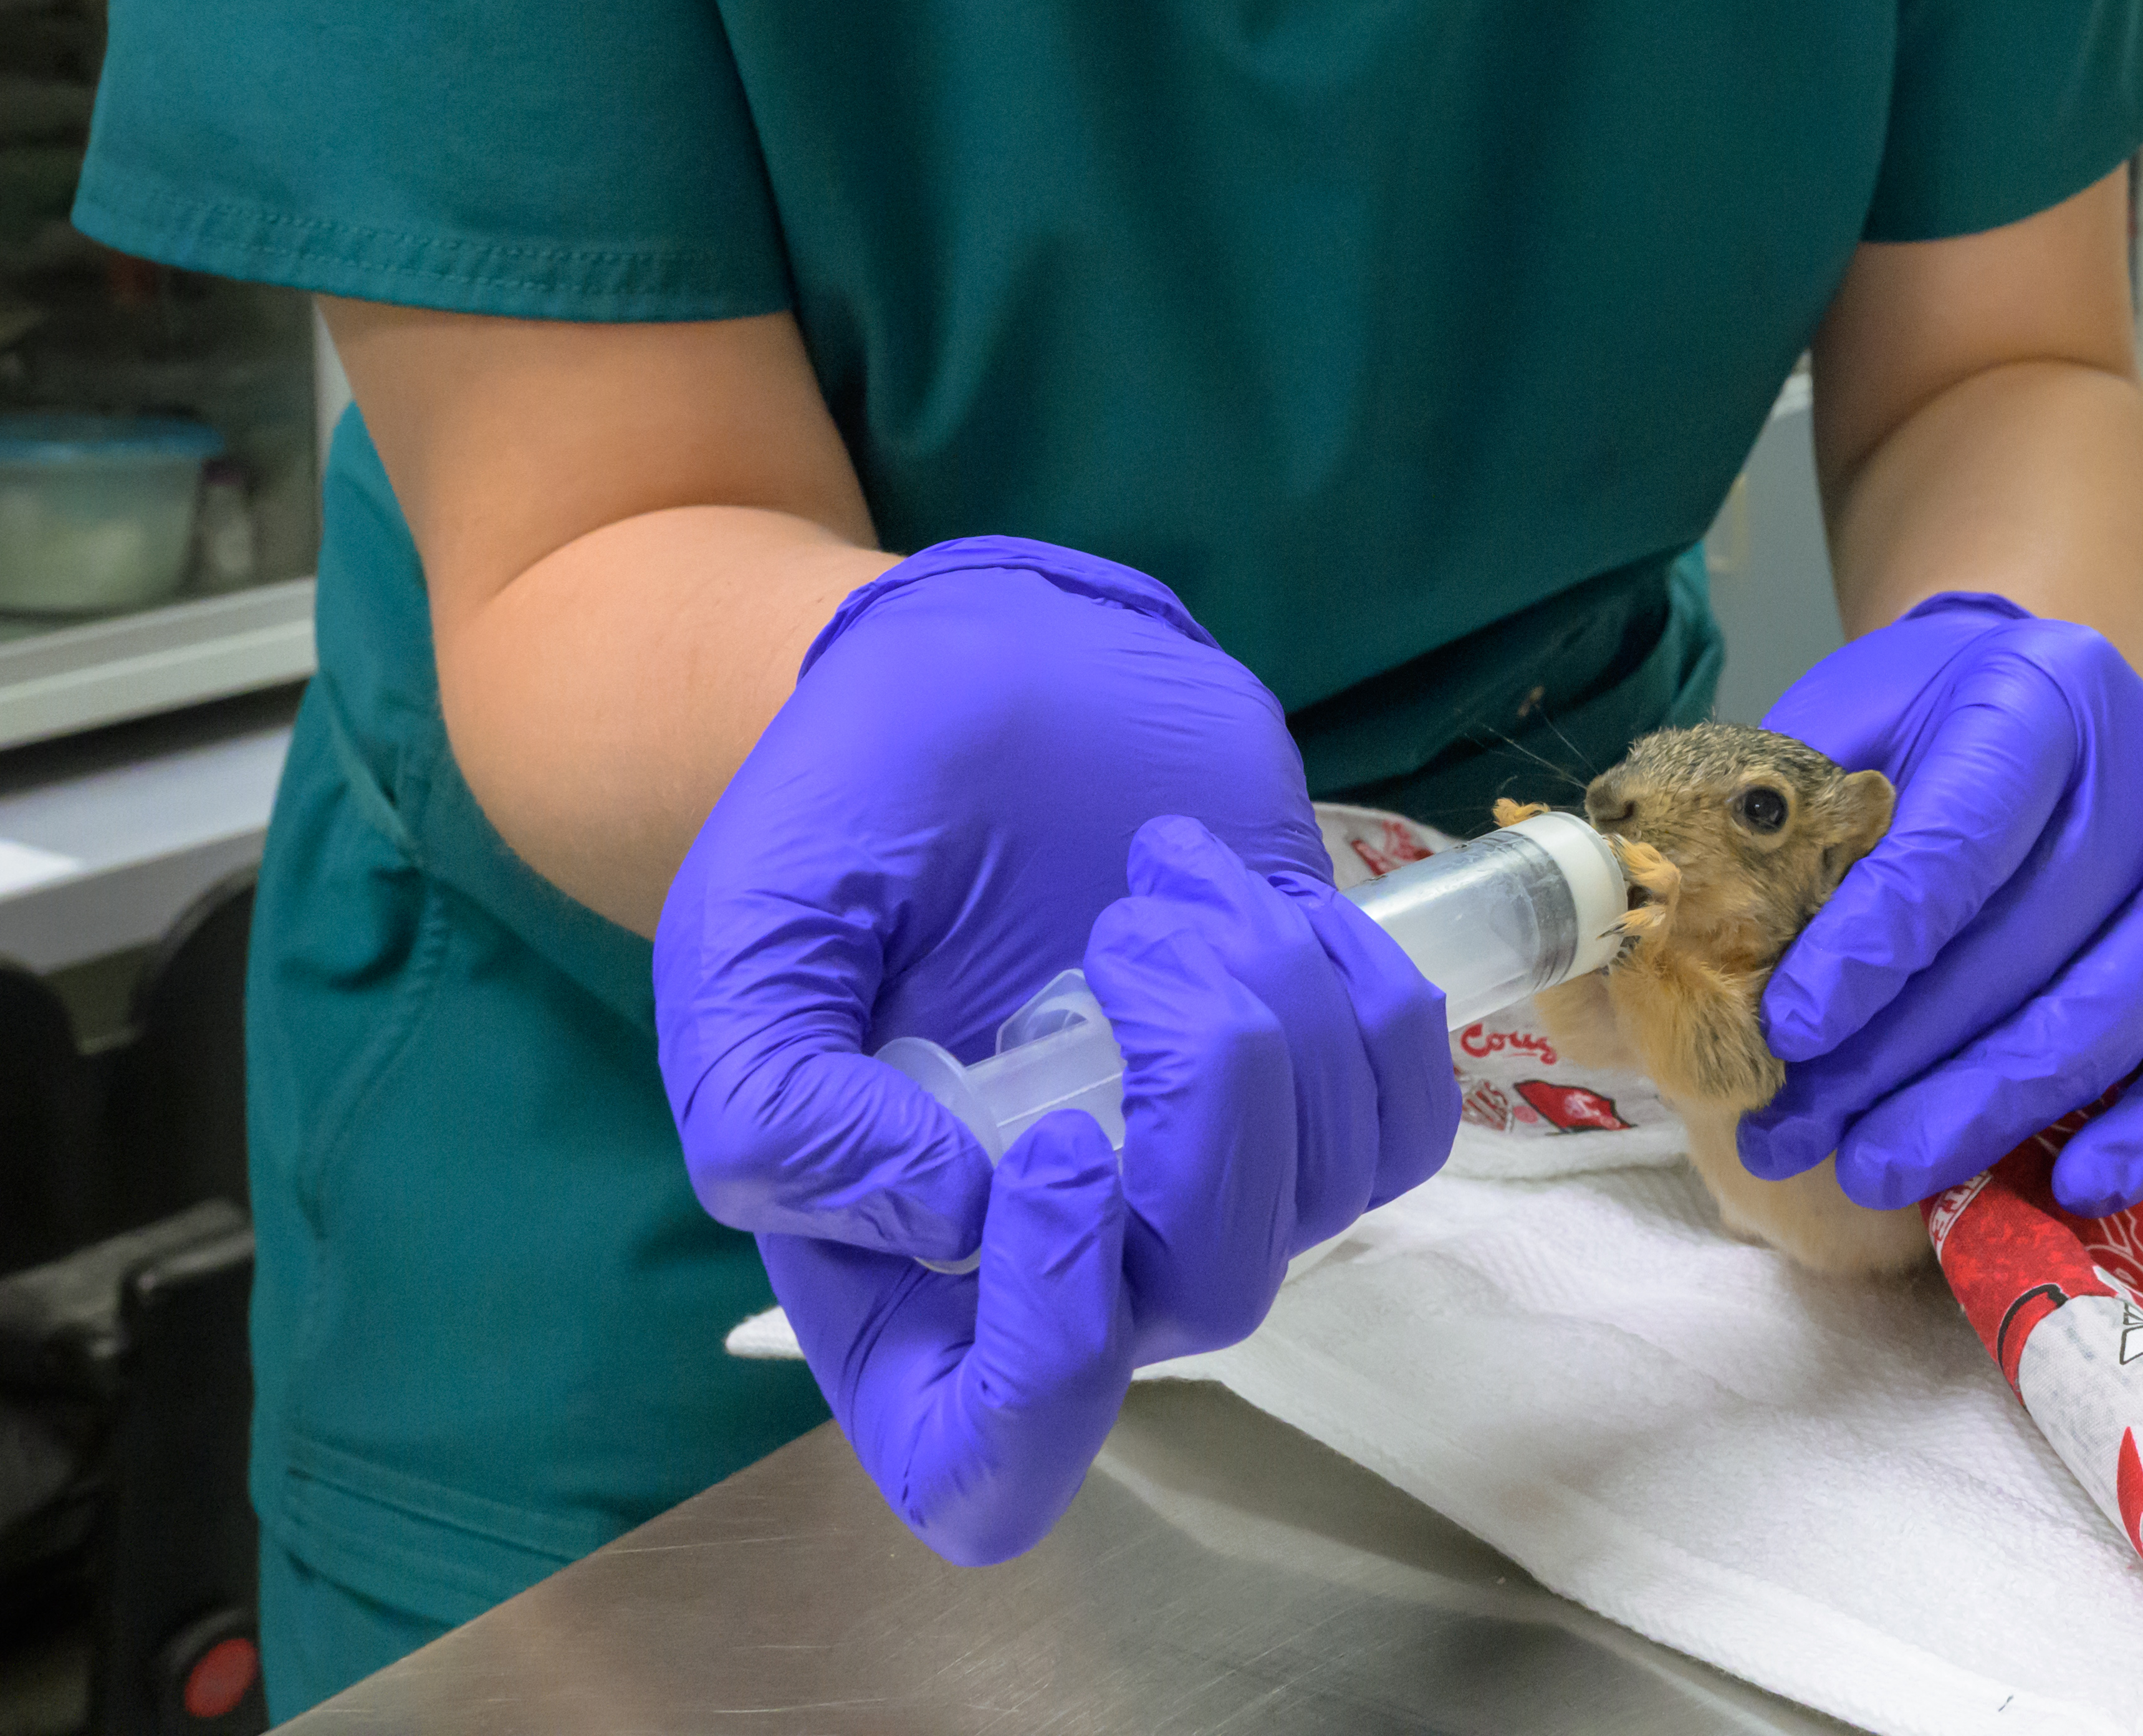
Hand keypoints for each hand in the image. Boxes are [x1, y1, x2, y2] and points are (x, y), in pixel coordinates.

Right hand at [744, 820, 1449, 1560]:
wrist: (984, 670)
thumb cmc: (844, 812)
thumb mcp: (741, 937)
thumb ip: (777, 1104)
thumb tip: (952, 1218)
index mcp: (899, 1276)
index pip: (988, 1471)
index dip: (1047, 1372)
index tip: (1063, 1149)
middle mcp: (1065, 1260)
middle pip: (1202, 1302)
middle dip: (1202, 1094)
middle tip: (1120, 931)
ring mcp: (1202, 1177)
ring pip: (1315, 1198)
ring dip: (1264, 1003)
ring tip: (1164, 874)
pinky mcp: (1315, 1089)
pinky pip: (1401, 1119)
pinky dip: (1354, 991)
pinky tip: (1253, 896)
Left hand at [1744, 589, 2142, 1217]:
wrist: (2035, 688)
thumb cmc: (1919, 718)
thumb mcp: (1837, 722)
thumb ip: (1776, 823)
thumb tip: (1663, 958)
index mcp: (2038, 696)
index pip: (1962, 840)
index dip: (1874, 946)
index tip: (1788, 1030)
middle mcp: (2141, 780)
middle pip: (2035, 945)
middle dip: (1904, 1058)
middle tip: (1794, 1129)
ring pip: (2114, 1014)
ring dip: (1990, 1110)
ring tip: (1875, 1168)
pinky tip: (2065, 1188)